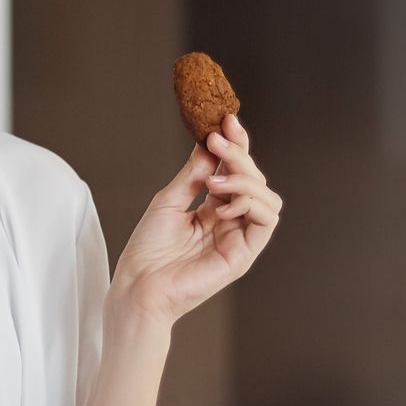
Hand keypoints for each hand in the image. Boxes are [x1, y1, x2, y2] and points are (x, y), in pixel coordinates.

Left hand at [109, 114, 280, 327]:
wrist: (139, 285)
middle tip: (217, 140)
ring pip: (266, 197)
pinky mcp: (244, 254)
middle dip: (238, 154)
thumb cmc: (147, 249)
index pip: (234, 171)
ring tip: (215, 180)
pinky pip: (266, 221)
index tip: (225, 120)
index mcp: (212, 209)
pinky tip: (223, 203)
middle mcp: (230, 222)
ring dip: (245, 178)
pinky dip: (250, 203)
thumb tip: (210, 141)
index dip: (235, 145)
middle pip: (253, 179)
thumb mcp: (169, 199)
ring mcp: (239, 237)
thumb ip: (194, 173)